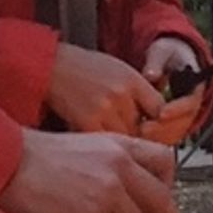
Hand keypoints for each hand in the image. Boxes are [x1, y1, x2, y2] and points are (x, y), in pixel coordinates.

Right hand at [0, 128, 180, 212]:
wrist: (6, 160)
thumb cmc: (34, 155)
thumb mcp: (83, 146)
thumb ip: (107, 163)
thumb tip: (120, 192)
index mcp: (119, 144)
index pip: (164, 161)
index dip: (170, 187)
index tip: (165, 208)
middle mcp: (120, 164)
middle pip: (160, 201)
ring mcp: (108, 190)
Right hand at [47, 43, 164, 135]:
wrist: (52, 65)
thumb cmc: (83, 67)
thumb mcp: (119, 69)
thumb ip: (139, 91)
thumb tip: (158, 116)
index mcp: (132, 80)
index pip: (160, 109)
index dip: (158, 122)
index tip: (152, 128)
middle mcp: (120, 94)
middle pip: (144, 128)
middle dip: (140, 135)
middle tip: (132, 138)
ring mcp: (103, 109)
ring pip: (126, 140)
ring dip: (123, 144)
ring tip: (115, 142)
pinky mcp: (86, 123)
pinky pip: (106, 143)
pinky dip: (105, 146)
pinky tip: (100, 144)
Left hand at [140, 36, 204, 145]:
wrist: (168, 60)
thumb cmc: (166, 54)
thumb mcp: (162, 52)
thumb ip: (157, 62)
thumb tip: (151, 75)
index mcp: (195, 86)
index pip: (191, 103)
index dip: (177, 110)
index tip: (161, 113)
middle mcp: (191, 104)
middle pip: (183, 123)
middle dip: (165, 128)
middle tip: (144, 128)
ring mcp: (182, 115)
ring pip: (175, 133)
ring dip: (158, 137)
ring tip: (138, 135)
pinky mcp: (171, 123)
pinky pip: (165, 136)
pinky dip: (153, 139)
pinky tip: (135, 138)